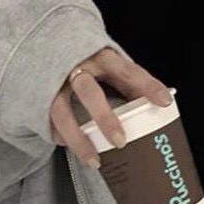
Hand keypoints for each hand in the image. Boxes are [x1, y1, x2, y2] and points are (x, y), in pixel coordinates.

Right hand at [49, 46, 171, 167]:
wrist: (45, 42)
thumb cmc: (87, 59)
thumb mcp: (109, 64)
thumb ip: (128, 83)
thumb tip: (156, 107)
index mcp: (100, 57)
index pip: (128, 70)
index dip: (147, 85)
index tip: (165, 101)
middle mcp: (76, 67)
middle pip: (89, 92)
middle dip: (105, 118)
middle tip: (120, 141)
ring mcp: (54, 83)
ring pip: (62, 112)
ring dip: (79, 139)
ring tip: (95, 160)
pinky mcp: (39, 98)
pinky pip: (49, 121)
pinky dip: (62, 137)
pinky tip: (72, 147)